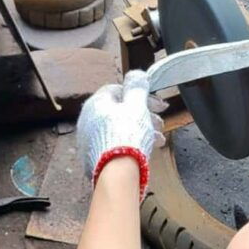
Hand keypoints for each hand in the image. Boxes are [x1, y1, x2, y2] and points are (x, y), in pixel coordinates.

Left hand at [77, 70, 166, 193]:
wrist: (117, 173)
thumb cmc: (127, 135)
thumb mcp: (136, 106)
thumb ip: (137, 88)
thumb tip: (136, 75)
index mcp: (95, 104)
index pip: (117, 90)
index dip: (139, 94)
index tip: (157, 103)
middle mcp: (88, 121)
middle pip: (120, 111)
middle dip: (144, 115)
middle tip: (161, 123)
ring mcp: (89, 141)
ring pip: (119, 129)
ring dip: (141, 131)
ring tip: (158, 140)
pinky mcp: (93, 158)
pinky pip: (114, 145)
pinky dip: (130, 144)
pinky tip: (145, 150)